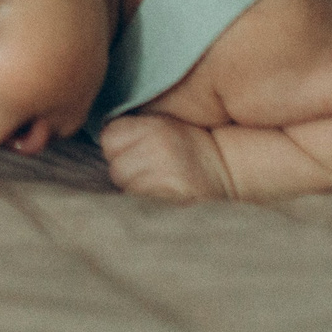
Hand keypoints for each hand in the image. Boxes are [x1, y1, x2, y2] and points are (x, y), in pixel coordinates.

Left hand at [99, 113, 233, 201]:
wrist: (228, 173)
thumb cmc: (188, 151)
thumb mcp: (163, 127)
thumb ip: (132, 131)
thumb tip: (103, 143)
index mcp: (156, 127)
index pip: (110, 138)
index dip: (120, 148)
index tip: (138, 152)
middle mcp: (160, 148)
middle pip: (115, 166)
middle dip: (127, 171)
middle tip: (151, 172)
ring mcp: (166, 174)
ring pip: (126, 187)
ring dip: (136, 189)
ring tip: (158, 185)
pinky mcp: (172, 199)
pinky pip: (141, 204)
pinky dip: (147, 204)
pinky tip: (162, 197)